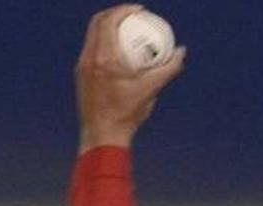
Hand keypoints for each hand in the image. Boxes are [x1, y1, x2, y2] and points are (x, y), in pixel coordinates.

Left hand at [75, 4, 185, 152]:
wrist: (102, 135)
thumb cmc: (126, 114)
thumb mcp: (151, 90)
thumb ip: (168, 69)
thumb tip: (181, 52)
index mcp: (104, 58)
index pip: (109, 22)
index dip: (124, 10)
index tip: (139, 11)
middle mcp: (89, 58)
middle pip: (97, 23)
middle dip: (115, 14)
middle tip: (133, 16)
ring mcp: (82, 66)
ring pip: (93, 36)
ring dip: (108, 28)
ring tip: (126, 31)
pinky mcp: (81, 75)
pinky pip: (92, 50)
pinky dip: (104, 43)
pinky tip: (119, 52)